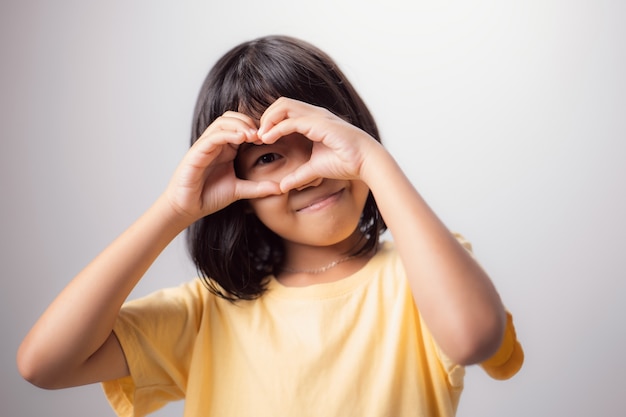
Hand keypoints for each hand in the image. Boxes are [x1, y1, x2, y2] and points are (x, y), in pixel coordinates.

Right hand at [165, 111, 280, 221]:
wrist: (187, 208)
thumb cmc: (209, 197)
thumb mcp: (239, 190)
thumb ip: (258, 187)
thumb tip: (281, 188)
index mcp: (226, 148)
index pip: (241, 126)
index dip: (257, 127)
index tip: (271, 137)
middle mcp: (215, 143)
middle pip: (232, 118)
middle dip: (249, 121)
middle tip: (264, 133)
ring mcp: (205, 146)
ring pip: (222, 123)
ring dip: (239, 125)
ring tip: (254, 135)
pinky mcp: (196, 153)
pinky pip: (212, 137)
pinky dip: (226, 134)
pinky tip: (240, 138)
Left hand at [257, 97, 381, 191]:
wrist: (365, 162)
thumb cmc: (346, 163)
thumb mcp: (315, 170)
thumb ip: (299, 175)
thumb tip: (283, 186)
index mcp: (313, 121)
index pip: (286, 111)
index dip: (270, 121)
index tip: (260, 138)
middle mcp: (314, 114)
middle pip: (281, 103)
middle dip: (265, 116)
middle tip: (256, 134)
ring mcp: (316, 116)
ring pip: (283, 106)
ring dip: (268, 119)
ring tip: (260, 135)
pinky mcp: (318, 123)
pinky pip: (291, 121)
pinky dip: (276, 128)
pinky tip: (268, 138)